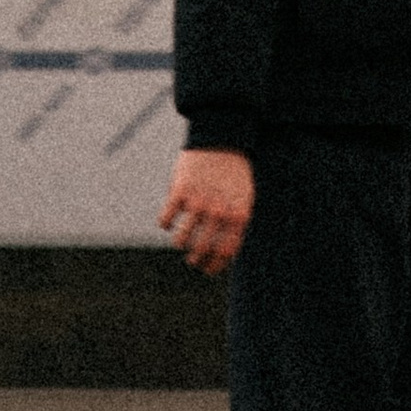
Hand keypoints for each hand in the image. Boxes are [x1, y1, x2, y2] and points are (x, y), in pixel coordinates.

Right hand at [160, 148, 253, 274]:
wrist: (223, 140)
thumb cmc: (234, 173)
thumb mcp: (244, 197)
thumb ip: (236, 223)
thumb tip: (225, 252)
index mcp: (238, 214)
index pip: (226, 251)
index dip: (215, 265)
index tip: (207, 270)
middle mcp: (219, 211)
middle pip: (202, 249)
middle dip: (196, 259)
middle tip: (192, 260)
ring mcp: (199, 201)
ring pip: (181, 238)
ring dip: (180, 243)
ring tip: (181, 242)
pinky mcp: (180, 191)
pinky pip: (166, 219)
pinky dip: (166, 224)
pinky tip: (169, 222)